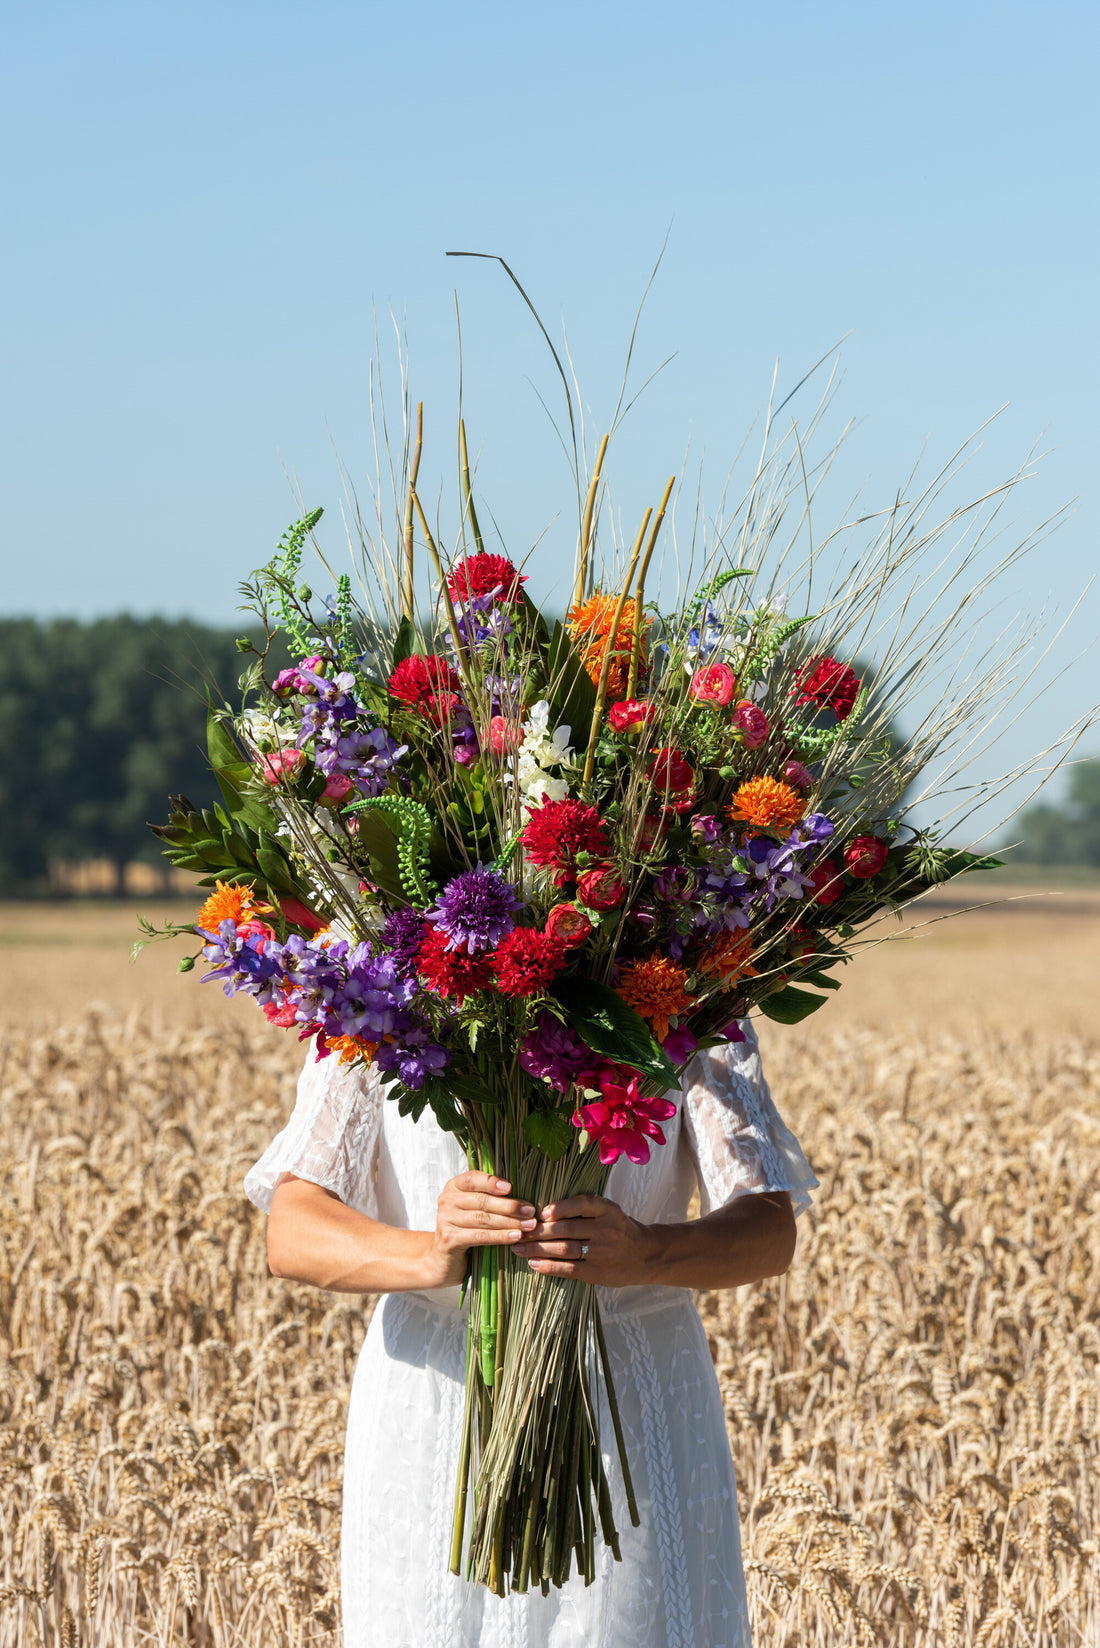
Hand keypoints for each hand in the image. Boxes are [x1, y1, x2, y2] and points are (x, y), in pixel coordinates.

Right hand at [427, 1171, 537, 1288]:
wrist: (444, 1260)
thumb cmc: (466, 1230)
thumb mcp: (474, 1209)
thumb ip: (490, 1198)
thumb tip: (523, 1193)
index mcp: (454, 1186)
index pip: (473, 1178)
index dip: (492, 1182)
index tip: (511, 1188)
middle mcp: (446, 1200)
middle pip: (482, 1200)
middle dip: (510, 1206)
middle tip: (531, 1211)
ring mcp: (445, 1219)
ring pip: (483, 1218)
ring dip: (510, 1222)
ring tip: (529, 1225)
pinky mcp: (449, 1239)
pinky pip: (480, 1236)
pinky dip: (500, 1236)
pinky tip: (515, 1237)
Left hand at [514, 1194, 657, 1287]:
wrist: (645, 1256)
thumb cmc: (619, 1229)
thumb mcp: (610, 1212)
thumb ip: (585, 1209)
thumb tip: (545, 1211)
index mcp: (609, 1210)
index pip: (584, 1204)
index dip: (561, 1208)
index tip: (542, 1213)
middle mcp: (606, 1229)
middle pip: (567, 1229)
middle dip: (538, 1231)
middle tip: (517, 1231)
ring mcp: (602, 1252)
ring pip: (564, 1249)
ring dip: (538, 1249)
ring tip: (518, 1248)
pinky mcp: (597, 1272)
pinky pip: (569, 1269)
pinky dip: (549, 1266)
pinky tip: (534, 1264)